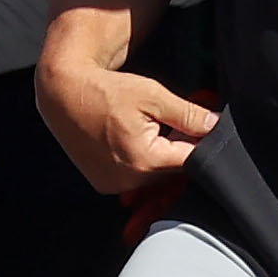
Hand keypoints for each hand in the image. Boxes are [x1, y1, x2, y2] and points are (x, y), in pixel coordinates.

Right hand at [34, 56, 219, 194]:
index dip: (199, 142)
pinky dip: (138, 164)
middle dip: (177, 149)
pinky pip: (133, 180)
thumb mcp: (152, 95)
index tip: (197, 127)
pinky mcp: (102, 184)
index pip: (192, 161)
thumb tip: (215, 125)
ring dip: (158, 159)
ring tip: (144, 130)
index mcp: (145, 160)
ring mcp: (112, 185)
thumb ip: (189, 114)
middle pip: (172, 172)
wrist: (61, 93)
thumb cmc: (104, 91)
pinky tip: (129, 141)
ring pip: (154, 178)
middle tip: (166, 123)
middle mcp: (128, 180)